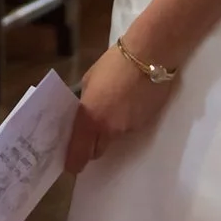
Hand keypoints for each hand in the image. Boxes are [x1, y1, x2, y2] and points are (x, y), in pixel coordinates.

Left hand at [63, 44, 174, 174]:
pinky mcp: (144, 124)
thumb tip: (84, 112)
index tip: (69, 163)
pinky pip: (128, 129)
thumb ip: (85, 102)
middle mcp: (109, 130)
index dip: (73, 161)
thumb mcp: (90, 81)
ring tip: (110, 107)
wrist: (150, 57)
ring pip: (113, 139)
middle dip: (90, 146)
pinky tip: (126, 103)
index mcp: (90, 118)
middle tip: (87, 132)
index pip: (79, 153)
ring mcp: (128, 129)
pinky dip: (124, 121)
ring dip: (108, 130)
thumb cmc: (114, 63)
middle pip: (96, 151)